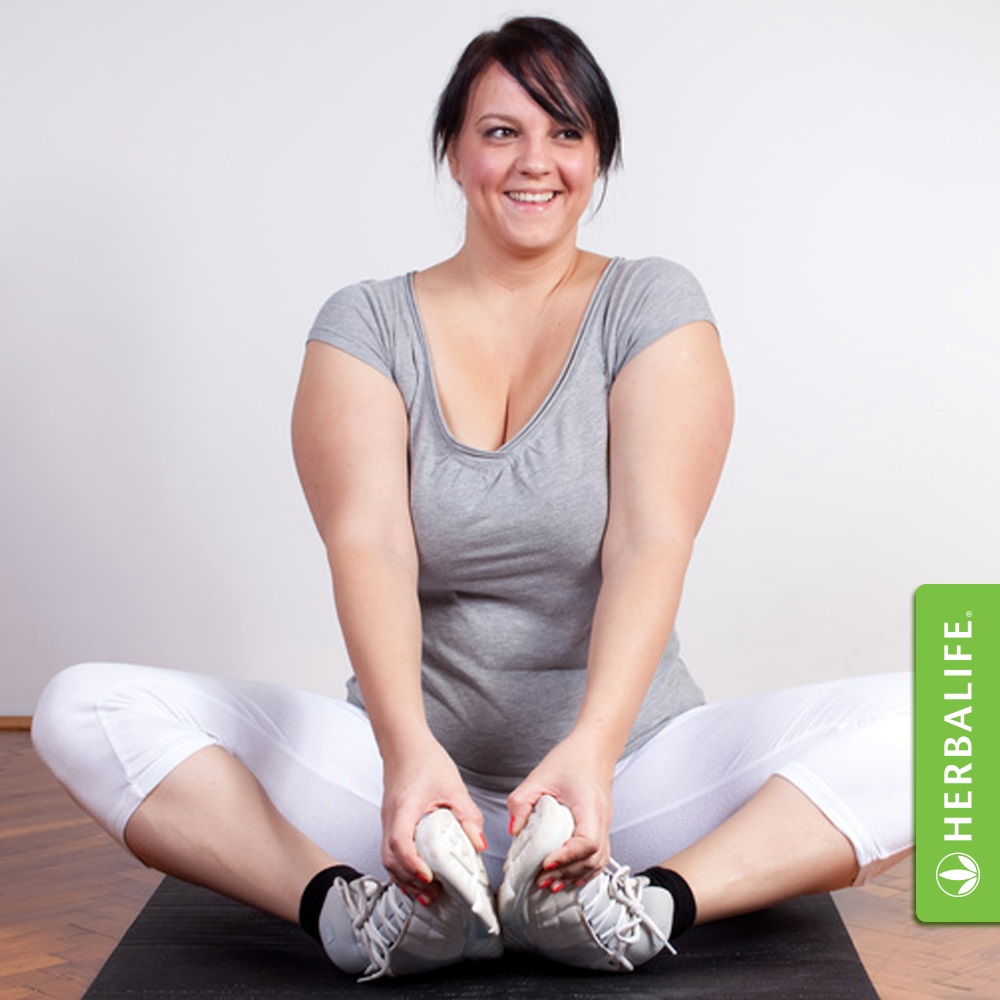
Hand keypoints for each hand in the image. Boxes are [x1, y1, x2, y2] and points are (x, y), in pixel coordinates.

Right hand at [380, 732, 485, 900]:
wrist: (405, 744)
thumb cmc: (425, 760)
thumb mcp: (454, 787)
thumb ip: (467, 816)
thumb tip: (478, 844)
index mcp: (405, 807)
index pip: (400, 843)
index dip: (413, 864)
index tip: (429, 878)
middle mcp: (391, 817)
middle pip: (390, 858)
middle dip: (409, 880)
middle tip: (433, 893)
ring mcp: (387, 821)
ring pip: (388, 858)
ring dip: (405, 878)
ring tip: (428, 892)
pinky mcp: (391, 822)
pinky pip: (391, 851)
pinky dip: (403, 867)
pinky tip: (419, 874)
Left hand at [507, 734, 615, 887]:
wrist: (594, 747)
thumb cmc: (573, 758)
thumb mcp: (540, 776)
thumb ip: (522, 802)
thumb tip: (514, 830)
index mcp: (589, 806)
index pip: (587, 841)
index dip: (567, 857)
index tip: (547, 862)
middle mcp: (601, 819)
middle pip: (593, 859)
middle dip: (567, 873)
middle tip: (541, 880)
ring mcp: (604, 825)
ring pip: (598, 862)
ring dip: (576, 876)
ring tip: (551, 883)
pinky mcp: (600, 827)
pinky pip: (598, 856)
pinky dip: (583, 870)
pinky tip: (568, 876)